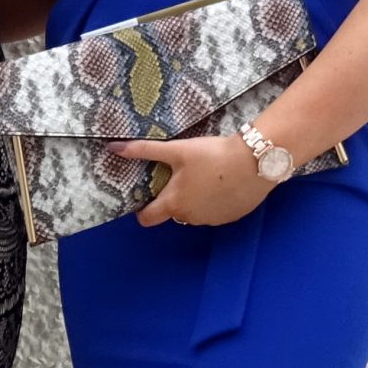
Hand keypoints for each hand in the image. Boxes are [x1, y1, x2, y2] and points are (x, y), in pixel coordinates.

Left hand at [121, 133, 267, 228]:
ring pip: (196, 213)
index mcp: (174, 204)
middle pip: (174, 212)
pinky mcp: (232, 217)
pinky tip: (223, 183)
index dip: (143, 210)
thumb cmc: (212, 156)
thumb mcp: (176, 150)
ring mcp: (213, 220)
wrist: (255, 161)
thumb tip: (112, 148)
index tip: (146, 198)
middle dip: (174, 198)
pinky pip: (216, 212)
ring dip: (195, 200)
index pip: (148, 219)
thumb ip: (144, 150)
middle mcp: (191, 218)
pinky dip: (215, 201)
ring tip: (205, 176)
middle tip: (181, 176)